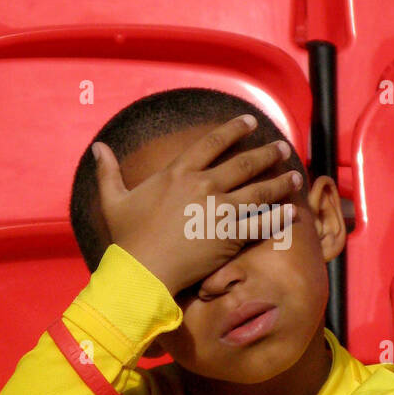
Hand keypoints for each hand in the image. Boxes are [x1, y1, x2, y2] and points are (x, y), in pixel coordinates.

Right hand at [92, 114, 301, 296]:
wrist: (142, 272)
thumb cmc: (127, 238)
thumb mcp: (113, 200)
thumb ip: (108, 171)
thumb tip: (98, 147)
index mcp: (179, 172)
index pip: (213, 142)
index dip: (234, 130)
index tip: (250, 122)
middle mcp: (204, 186)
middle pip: (244, 163)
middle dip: (266, 153)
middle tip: (282, 147)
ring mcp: (220, 211)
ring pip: (259, 191)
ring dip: (280, 182)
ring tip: (295, 175)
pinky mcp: (229, 237)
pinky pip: (260, 223)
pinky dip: (278, 217)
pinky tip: (291, 211)